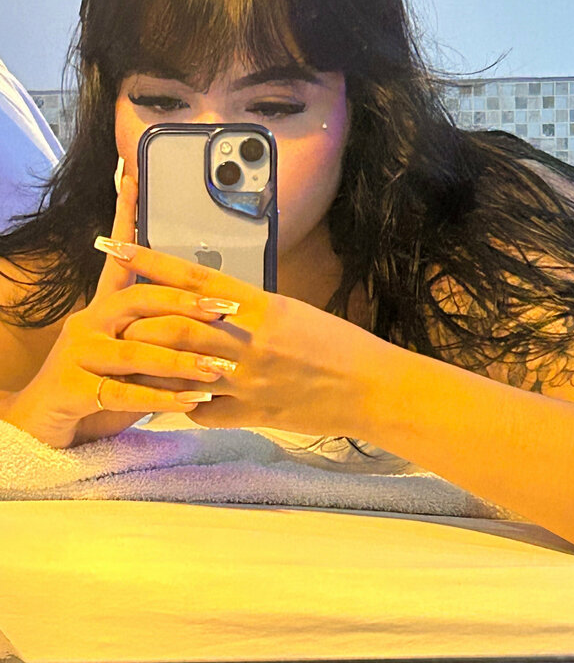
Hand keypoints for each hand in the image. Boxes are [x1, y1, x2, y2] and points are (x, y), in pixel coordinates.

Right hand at [3, 176, 241, 447]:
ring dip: (182, 360)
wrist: (45, 427)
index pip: (120, 257)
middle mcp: (89, 323)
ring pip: (136, 350)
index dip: (124, 216)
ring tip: (219, 368)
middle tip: (228, 310)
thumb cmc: (100, 388)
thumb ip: (163, 334)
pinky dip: (162, 398)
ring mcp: (79, 354)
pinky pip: (124, 392)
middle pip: (139, 301)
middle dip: (187, 305)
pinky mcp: (73, 388)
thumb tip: (214, 315)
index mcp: (105, 308)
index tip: (132, 178)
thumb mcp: (135, 355)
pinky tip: (192, 402)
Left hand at [111, 242, 391, 435]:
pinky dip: (181, 403)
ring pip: (181, 370)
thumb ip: (252, 309)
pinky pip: (202, 410)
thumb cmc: (341, 346)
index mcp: (264, 308)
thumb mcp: (294, 313)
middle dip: (139, 321)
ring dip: (148, 364)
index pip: (196, 277)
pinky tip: (167, 399)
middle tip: (111, 314)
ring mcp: (249, 382)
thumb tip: (214, 302)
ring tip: (122, 357)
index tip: (118, 247)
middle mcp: (251, 343)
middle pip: (177, 326)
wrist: (372, 389)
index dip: (152, 261)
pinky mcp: (251, 415)